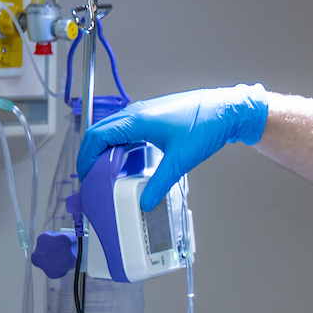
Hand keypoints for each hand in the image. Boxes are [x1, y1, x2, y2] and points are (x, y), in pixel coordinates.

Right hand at [77, 84, 269, 210]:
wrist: (228, 110)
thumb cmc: (206, 125)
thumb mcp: (180, 160)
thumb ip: (159, 183)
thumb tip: (145, 202)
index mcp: (136, 120)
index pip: (96, 137)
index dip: (85, 158)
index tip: (84, 177)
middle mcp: (137, 114)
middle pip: (101, 134)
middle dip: (93, 157)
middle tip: (92, 179)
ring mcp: (146, 114)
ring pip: (115, 133)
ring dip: (109, 152)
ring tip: (108, 175)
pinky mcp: (155, 118)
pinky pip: (129, 132)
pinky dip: (124, 148)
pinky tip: (130, 164)